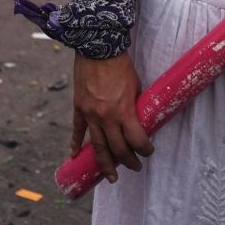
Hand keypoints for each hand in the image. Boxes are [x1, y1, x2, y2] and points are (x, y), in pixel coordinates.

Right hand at [71, 52, 151, 182]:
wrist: (97, 47)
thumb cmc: (120, 64)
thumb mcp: (135, 85)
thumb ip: (135, 104)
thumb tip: (139, 118)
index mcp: (123, 111)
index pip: (136, 139)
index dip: (144, 149)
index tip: (148, 151)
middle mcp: (106, 117)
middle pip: (117, 148)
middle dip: (127, 161)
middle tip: (134, 167)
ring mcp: (90, 114)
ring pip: (97, 146)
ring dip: (105, 164)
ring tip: (111, 177)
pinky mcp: (79, 107)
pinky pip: (77, 130)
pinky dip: (76, 143)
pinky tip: (75, 156)